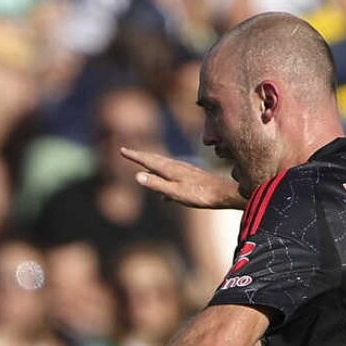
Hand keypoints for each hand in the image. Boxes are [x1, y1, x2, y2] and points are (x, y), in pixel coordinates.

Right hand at [120, 147, 243, 210]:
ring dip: (151, 165)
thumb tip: (136, 176)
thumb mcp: (175, 192)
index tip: (122, 150)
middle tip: (127, 152)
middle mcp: (176, 167)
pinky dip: (163, 178)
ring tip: (142, 166)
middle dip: (140, 156)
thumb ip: (156, 184)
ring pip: (163, 166)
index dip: (134, 156)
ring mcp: (184, 171)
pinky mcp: (191, 177)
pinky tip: (163, 194)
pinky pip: (171, 175)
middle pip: (154, 159)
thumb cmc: (200, 195)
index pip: (148, 161)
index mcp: (170, 170)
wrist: (224, 193)